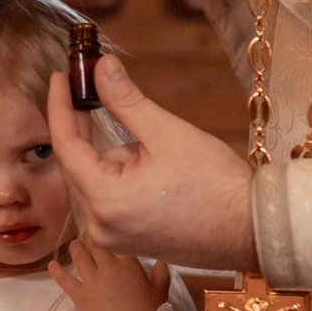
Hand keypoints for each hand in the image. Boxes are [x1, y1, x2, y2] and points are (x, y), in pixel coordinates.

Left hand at [47, 56, 256, 268]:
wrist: (252, 229)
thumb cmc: (215, 184)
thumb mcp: (166, 132)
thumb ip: (125, 100)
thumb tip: (102, 67)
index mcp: (105, 199)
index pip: (65, 146)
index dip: (59, 106)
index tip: (59, 78)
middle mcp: (101, 226)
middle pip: (77, 166)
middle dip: (88, 129)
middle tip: (92, 90)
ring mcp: (114, 239)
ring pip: (97, 183)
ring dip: (115, 158)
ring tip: (157, 153)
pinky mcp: (129, 243)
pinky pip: (111, 201)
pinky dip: (123, 179)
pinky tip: (157, 171)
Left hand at [50, 237, 170, 310]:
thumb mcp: (161, 293)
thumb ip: (161, 273)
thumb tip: (161, 261)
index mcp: (129, 263)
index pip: (116, 239)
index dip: (109, 232)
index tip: (107, 229)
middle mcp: (108, 266)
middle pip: (95, 243)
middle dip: (90, 236)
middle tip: (89, 234)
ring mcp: (91, 280)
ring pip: (79, 255)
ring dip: (76, 247)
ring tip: (75, 244)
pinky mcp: (79, 295)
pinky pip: (64, 279)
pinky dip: (56, 271)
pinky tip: (52, 265)